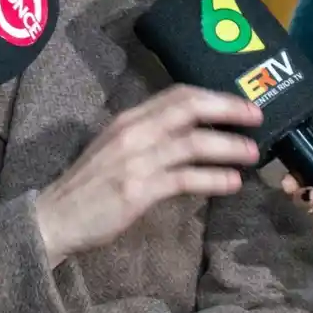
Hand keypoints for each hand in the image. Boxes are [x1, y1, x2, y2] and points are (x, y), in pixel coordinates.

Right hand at [33, 85, 262, 267]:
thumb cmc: (89, 187)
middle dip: (228, 110)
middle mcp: (132, 132)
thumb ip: (149, 137)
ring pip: (192, 143)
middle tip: (257, 117)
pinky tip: (231, 183)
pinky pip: (184, 179)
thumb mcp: (117, 149)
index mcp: (128, 119)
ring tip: (251, 153)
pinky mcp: (137, 189)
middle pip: (188, 108)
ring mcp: (134, 160)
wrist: (54, 217)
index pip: (177, 95)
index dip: (214, 96)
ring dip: (227, 147)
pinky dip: (212, 179)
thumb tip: (192, 136)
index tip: (241, 103)